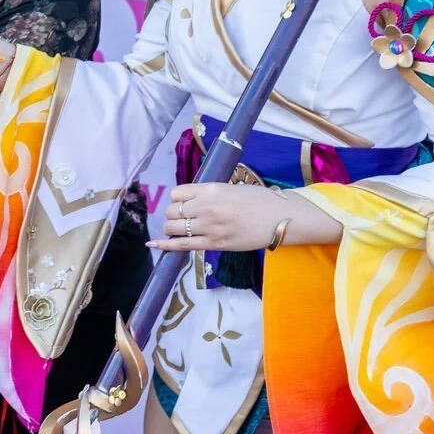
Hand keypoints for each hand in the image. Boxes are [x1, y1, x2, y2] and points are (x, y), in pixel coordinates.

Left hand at [149, 183, 305, 253]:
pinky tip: (153, 245)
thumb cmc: (259, 201)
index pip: (176, 193)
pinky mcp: (214, 244)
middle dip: (174, 215)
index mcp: (210, 189)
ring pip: (173, 227)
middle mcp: (205, 206)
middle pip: (171, 211)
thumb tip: (192, 200)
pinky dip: (164, 245)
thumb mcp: (231, 188)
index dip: (177, 200)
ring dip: (171, 228)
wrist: (280, 218)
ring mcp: (208, 227)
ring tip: (178, 230)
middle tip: (184, 219)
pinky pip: (181, 245)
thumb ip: (209, 193)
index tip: (184, 204)